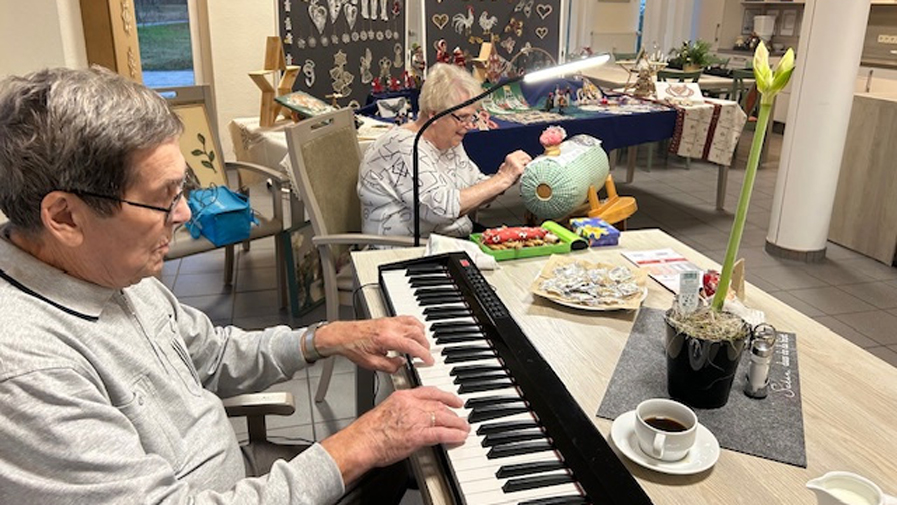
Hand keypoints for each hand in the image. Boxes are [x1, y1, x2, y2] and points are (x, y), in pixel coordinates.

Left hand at [313, 316, 431, 372]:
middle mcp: (390, 327)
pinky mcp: (388, 318)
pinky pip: (408, 318)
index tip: (429, 361)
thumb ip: (390, 366)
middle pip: (417, 334)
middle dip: (425, 346)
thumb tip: (402, 364)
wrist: (342, 336)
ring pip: (415, 324)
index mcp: (387, 339)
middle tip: (426, 356)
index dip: (424, 355)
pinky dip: (416, 325)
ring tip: (422, 345)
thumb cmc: (353, 347)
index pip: (413, 346)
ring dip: (422, 335)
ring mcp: (390, 321)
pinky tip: (416, 331)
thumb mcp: (371, 364)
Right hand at [321, 387, 469, 483]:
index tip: (452, 399)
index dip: (445, 395)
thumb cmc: (368, 431)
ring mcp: (416, 419)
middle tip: (461, 417)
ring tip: (464, 428)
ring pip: (444, 417)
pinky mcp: (419, 435)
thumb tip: (412, 418)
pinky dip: (454, 434)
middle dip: (453, 412)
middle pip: (439, 404)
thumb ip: (403, 411)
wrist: (361, 442)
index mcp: (403, 396)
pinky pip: (442, 433)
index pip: (430, 391)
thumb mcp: (387, 411)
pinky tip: (460, 436)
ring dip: (457, 423)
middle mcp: (411, 405)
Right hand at [497, 149, 530, 185]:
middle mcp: (513, 158)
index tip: (527, 159)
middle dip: (528, 159)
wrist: (501, 181)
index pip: (520, 152)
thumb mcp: (506, 165)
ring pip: (527, 161)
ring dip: (528, 164)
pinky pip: (526, 167)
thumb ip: (512, 161)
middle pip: (525, 155)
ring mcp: (516, 163)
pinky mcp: (519, 169)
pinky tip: (525, 172)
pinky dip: (527, 169)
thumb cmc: (503, 175)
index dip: (524, 155)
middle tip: (529, 164)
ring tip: (527, 169)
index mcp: (509, 157)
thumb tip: (520, 161)